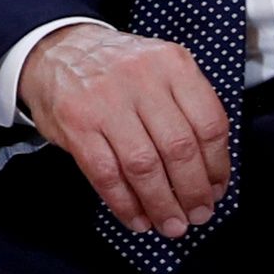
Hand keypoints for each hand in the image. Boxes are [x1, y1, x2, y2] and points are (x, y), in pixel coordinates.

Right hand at [19, 22, 232, 236]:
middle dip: (192, 191)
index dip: (217, 166)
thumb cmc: (115, 68)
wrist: (55, 49)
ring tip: (170, 224)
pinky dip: (125, 203)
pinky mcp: (76, 123)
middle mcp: (141, 78)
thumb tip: (208, 171)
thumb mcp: (159, 69)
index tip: (216, 189)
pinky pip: (106, 174)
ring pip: (143, 166)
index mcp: (171, 64)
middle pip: (178, 148)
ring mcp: (105, 101)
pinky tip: (137, 218)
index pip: (209, 123)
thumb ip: (184, 107)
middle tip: (197, 214)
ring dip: (161, 204)